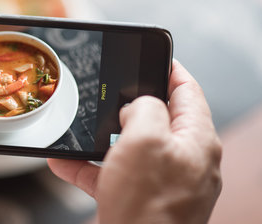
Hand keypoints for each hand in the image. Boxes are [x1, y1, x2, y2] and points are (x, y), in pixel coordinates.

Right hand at [48, 60, 221, 223]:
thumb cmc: (148, 206)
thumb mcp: (145, 139)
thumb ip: (145, 108)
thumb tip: (139, 105)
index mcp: (197, 141)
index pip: (189, 91)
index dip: (170, 68)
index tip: (154, 54)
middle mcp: (186, 161)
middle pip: (160, 119)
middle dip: (130, 105)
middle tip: (110, 91)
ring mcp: (165, 183)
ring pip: (133, 147)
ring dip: (103, 138)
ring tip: (81, 129)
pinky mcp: (142, 200)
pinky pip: (116, 174)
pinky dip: (92, 167)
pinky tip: (64, 163)